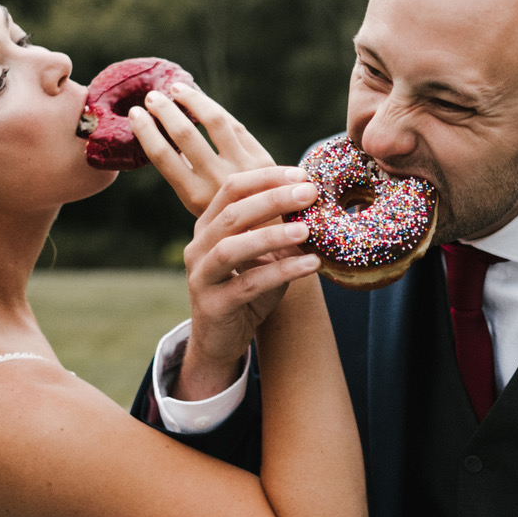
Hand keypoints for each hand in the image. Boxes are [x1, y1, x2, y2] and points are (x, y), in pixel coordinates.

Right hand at [129, 83, 274, 216]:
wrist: (275, 238)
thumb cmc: (231, 222)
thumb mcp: (201, 208)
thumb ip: (188, 176)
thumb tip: (166, 137)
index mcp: (195, 197)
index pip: (163, 156)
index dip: (146, 131)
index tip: (134, 114)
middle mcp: (218, 180)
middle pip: (185, 133)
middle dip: (164, 110)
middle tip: (152, 96)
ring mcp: (243, 166)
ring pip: (214, 120)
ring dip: (192, 99)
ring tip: (176, 89)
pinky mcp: (263, 158)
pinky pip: (235, 126)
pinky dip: (217, 110)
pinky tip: (203, 101)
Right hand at [177, 167, 320, 400]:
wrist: (220, 341)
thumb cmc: (246, 291)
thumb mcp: (263, 256)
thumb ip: (280, 232)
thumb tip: (318, 206)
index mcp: (209, 226)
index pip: (232, 189)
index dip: (266, 178)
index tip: (302, 175)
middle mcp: (199, 246)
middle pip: (232, 213)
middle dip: (272, 199)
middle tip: (309, 193)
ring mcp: (202, 276)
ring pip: (232, 249)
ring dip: (272, 236)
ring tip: (308, 230)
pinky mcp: (214, 305)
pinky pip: (248, 284)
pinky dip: (281, 272)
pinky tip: (310, 264)